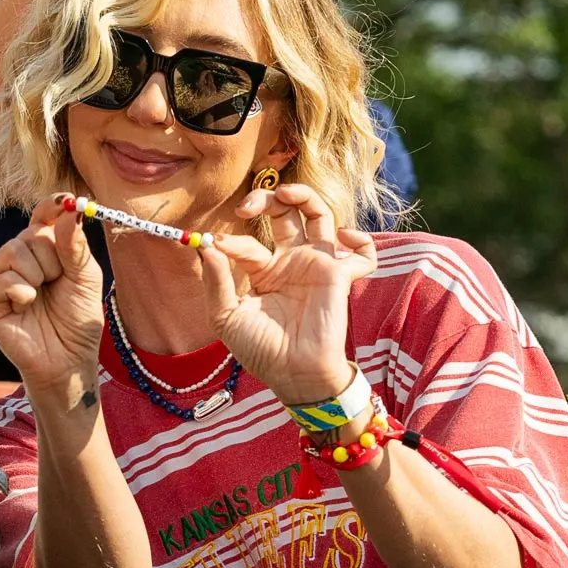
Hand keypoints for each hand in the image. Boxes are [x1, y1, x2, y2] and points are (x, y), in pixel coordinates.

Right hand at [0, 198, 104, 397]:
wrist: (68, 359)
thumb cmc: (77, 319)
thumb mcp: (86, 277)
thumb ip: (75, 244)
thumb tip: (70, 208)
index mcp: (43, 248)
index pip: (42, 214)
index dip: (52, 205)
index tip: (65, 200)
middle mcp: (17, 257)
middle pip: (30, 234)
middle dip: (52, 259)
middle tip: (57, 282)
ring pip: (13, 252)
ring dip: (36, 276)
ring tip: (40, 297)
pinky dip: (19, 291)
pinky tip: (25, 305)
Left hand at [198, 183, 377, 403]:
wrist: (292, 374)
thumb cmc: (260, 349)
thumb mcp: (226, 316)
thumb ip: (216, 281)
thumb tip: (205, 245)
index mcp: (263, 270)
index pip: (247, 241)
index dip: (232, 239)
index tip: (218, 243)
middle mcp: (291, 262)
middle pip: (285, 212)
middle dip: (267, 199)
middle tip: (248, 205)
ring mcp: (317, 266)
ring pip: (320, 215)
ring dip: (305, 196)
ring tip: (286, 192)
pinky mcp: (340, 277)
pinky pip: (362, 253)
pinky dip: (360, 240)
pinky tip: (341, 237)